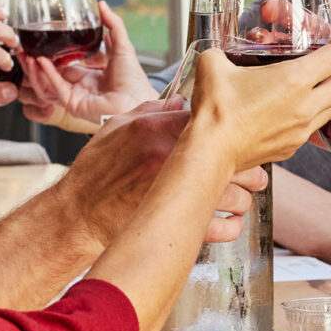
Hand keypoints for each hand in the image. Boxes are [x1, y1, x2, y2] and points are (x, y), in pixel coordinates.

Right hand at [20, 1, 153, 132]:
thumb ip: (113, 24)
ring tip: (27, 55)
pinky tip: (40, 61)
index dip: (56, 55)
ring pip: (49, 83)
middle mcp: (83, 87)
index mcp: (94, 76)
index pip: (68, 65)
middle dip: (38, 63)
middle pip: (54, 74)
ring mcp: (76, 96)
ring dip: (36, 69)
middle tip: (27, 49)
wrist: (137, 100)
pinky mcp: (73, 105)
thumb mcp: (122, 45)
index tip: (46, 43)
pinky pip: (55, 89)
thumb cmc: (134, 79)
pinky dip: (46, 75)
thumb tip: (102, 4)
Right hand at [54, 102, 266, 247]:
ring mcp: (174, 193)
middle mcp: (170, 159)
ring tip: (243, 195)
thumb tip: (180, 102)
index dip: (227, 127)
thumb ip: (151, 111)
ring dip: (243, 196)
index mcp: (157, 130)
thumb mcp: (117, 128)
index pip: (209, 119)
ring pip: (233, 195)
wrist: (77, 215)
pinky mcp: (174, 224)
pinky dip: (231, 226)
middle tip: (253, 169)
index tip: (235, 133)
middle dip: (249, 164)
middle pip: (231, 157)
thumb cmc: (95, 171)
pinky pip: (220, 228)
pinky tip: (232, 221)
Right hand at [187, 30, 330, 173]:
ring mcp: (302, 129)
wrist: (211, 151)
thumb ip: (222, 52)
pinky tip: (312, 101)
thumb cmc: (215, 112)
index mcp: (293, 81)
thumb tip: (218, 53)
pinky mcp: (293, 146)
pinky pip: (318, 124)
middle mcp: (305, 106)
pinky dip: (323, 108)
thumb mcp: (214, 65)